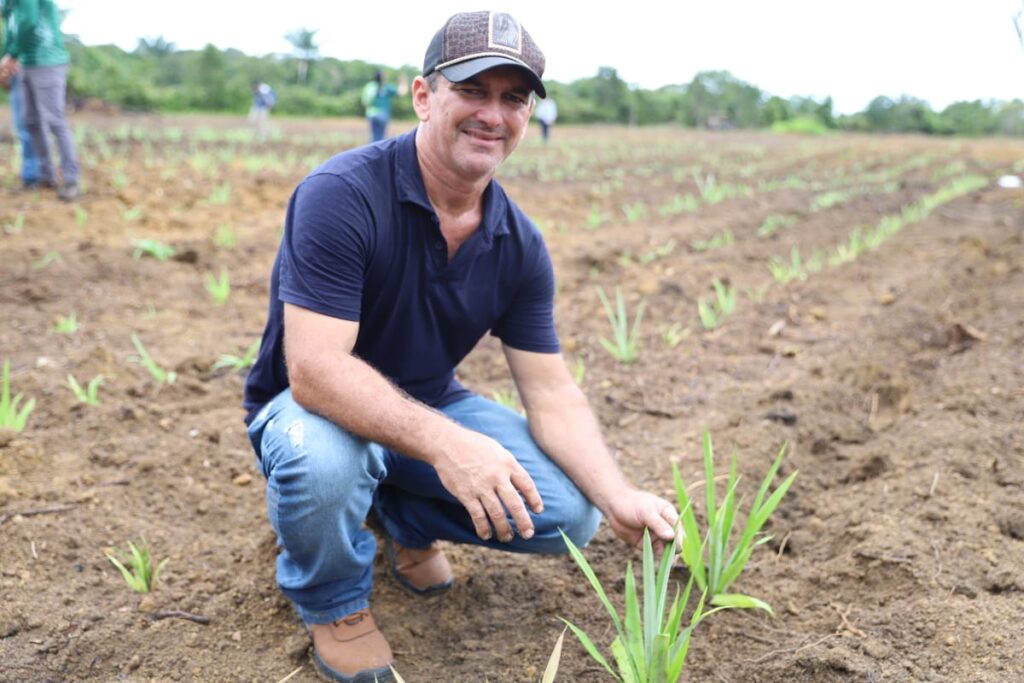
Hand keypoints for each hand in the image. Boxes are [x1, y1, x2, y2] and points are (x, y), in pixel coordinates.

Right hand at [432, 427, 543, 542]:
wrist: (447, 443)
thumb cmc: (474, 445)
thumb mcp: (497, 450)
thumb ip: (509, 467)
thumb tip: (520, 485)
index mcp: (507, 463)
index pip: (527, 484)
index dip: (534, 499)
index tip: (538, 510)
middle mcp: (497, 476)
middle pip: (515, 503)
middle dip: (523, 521)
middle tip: (528, 534)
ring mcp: (481, 486)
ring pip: (497, 513)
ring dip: (504, 529)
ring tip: (507, 537)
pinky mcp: (466, 494)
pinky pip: (477, 515)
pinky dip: (483, 528)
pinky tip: (486, 535)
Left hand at [604, 488, 678, 552]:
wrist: (614, 507)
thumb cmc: (632, 504)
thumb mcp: (646, 512)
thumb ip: (658, 524)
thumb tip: (671, 537)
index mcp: (669, 515)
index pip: (678, 528)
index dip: (679, 538)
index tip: (677, 548)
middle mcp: (665, 526)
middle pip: (674, 541)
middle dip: (674, 549)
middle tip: (672, 559)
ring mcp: (656, 535)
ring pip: (666, 548)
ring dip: (666, 555)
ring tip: (665, 562)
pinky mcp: (646, 543)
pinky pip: (654, 552)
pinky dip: (655, 556)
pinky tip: (653, 559)